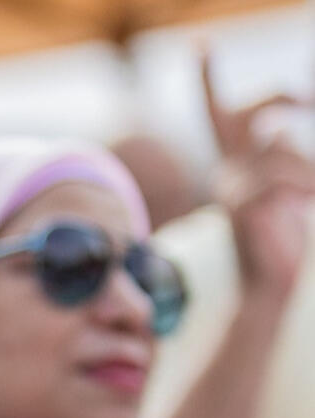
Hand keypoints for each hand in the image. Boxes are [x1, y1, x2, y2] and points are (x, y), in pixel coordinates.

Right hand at [202, 51, 314, 301]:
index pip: (217, 115)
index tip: (198, 46)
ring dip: (309, 171)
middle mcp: (224, 172)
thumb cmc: (280, 242)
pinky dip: (304, 186)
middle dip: (278, 101)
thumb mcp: (287, 189)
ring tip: (314, 196)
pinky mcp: (243, 203)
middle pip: (252, 114)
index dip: (207, 80)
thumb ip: (281, 159)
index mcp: (231, 167)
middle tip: (306, 100)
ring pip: (280, 148)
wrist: (267, 287)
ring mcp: (230, 188)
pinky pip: (281, 175)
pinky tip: (307, 204)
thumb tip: (279, 133)